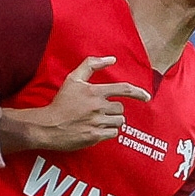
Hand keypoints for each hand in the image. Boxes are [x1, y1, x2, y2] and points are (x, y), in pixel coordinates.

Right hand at [24, 56, 148, 151]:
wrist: (47, 126)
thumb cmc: (60, 103)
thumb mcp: (73, 79)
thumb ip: (91, 65)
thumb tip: (112, 59)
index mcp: (94, 92)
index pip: (123, 89)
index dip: (138, 93)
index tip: (147, 97)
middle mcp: (97, 107)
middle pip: (120, 109)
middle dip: (113, 110)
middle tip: (100, 111)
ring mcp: (97, 122)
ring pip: (118, 122)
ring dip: (112, 121)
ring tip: (98, 121)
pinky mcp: (94, 136)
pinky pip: (112, 133)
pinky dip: (107, 132)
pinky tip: (96, 129)